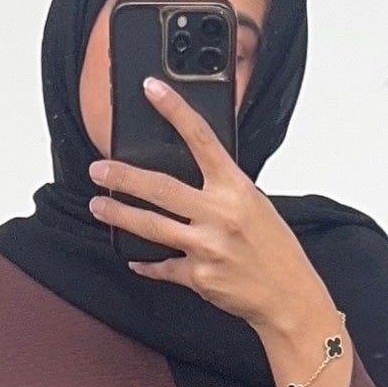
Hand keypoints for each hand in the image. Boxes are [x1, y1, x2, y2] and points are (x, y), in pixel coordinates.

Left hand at [88, 78, 336, 358]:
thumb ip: (224, 189)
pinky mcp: (197, 277)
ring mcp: (206, 247)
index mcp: (237, 189)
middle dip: (122, 177)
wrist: (289, 298)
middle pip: (160, 187)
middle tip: (98, 169)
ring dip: (119, 214)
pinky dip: (146, 263)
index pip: (201, 139)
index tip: (152, 89)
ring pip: (150, 226)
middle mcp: (219, 215)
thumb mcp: (256, 205)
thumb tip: (189, 175)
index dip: (175, 110)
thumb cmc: (277, 251)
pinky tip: (134, 257)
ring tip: (98, 206)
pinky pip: (162, 266)